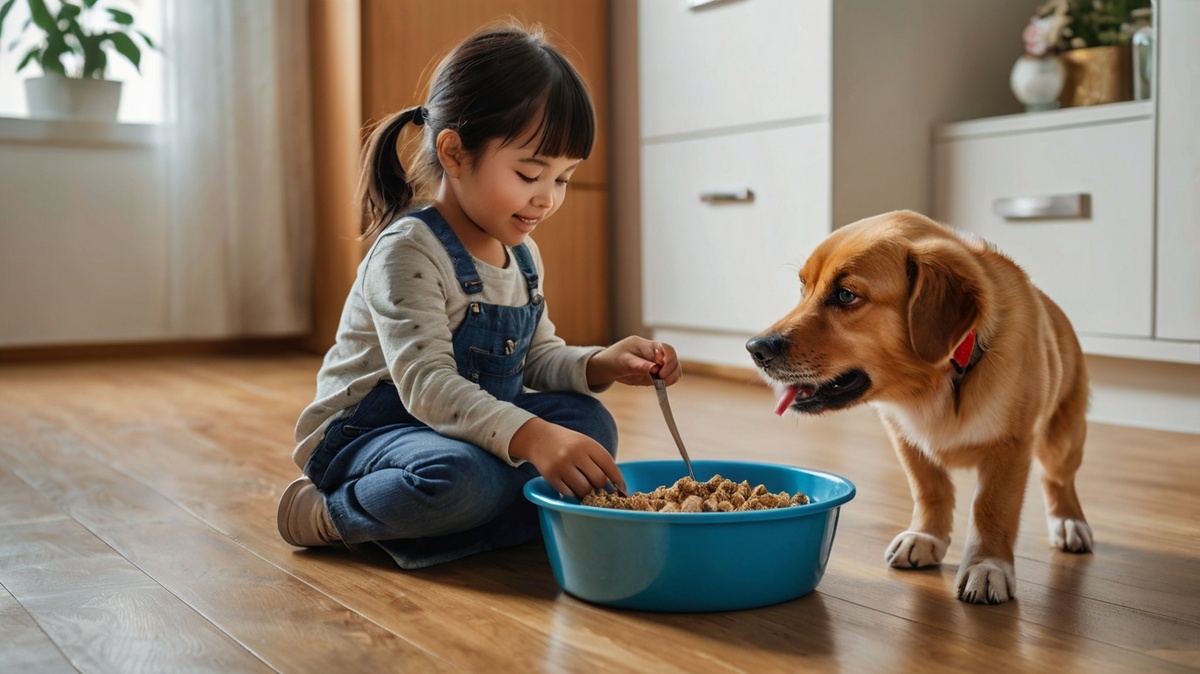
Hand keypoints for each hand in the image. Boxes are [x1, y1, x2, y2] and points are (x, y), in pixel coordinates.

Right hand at [509, 417, 625, 497]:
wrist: (539, 438)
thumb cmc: (569, 444)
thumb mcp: (586, 444)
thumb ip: (600, 461)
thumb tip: (616, 486)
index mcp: (588, 444)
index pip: (610, 466)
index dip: (618, 481)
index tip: (622, 490)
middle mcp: (575, 454)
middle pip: (599, 481)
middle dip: (604, 490)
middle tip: (604, 493)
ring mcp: (562, 466)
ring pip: (584, 490)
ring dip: (589, 495)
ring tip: (589, 493)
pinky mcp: (551, 476)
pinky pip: (569, 493)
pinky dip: (575, 495)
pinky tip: (575, 491)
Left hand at [586, 336, 681, 387]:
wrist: (608, 366)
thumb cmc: (614, 360)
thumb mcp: (622, 362)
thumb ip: (638, 365)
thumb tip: (654, 368)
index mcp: (646, 345)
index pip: (665, 348)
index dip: (668, 359)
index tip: (658, 370)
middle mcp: (655, 352)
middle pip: (673, 357)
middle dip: (670, 370)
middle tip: (659, 378)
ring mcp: (657, 362)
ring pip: (675, 367)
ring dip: (672, 376)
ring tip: (660, 383)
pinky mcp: (657, 372)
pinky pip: (670, 375)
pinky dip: (669, 381)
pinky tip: (661, 385)